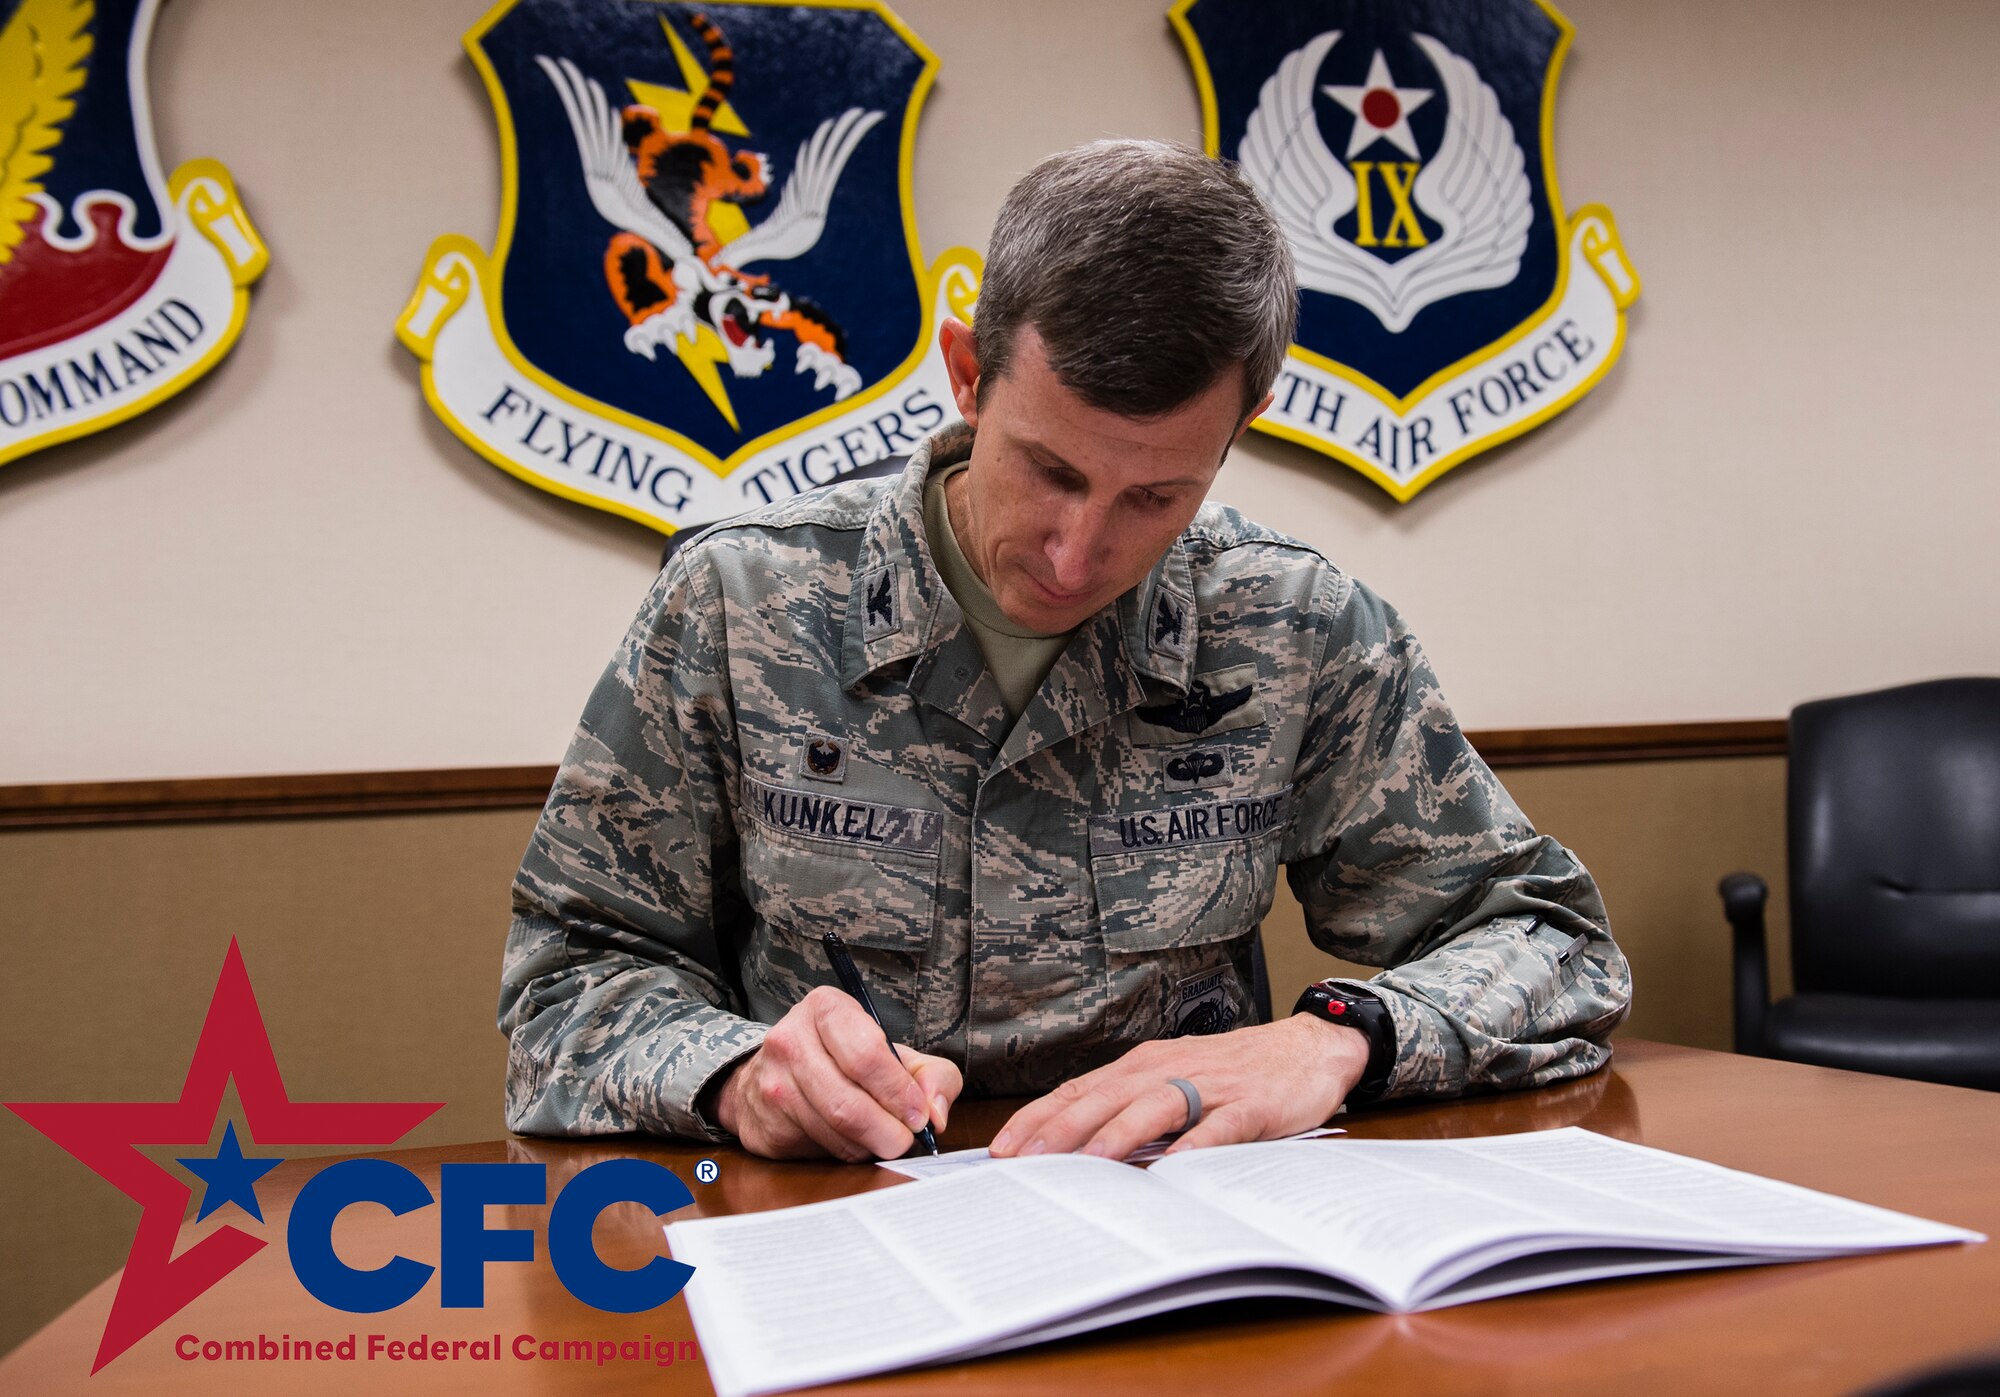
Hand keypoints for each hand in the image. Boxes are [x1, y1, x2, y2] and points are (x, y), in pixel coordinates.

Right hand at [714, 986, 961, 1160]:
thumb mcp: (893, 1051)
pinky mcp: (764, 1125)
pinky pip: (817, 1150)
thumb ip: (931, 1074)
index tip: (918, 1114)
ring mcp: (772, 1084)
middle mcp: (790, 1041)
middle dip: (888, 1131)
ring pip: (833, 1132)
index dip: (898, 1092)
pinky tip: (852, 1141)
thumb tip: (935, 1112)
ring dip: (869, 1145)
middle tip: (905, 1139)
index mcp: (826, 1008)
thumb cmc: (843, 1059)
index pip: (866, 1055)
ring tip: (881, 1138)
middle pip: (848, 1103)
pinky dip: (846, 1153)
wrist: (772, 1075)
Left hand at [989, 1014, 1370, 1159]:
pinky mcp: (1250, 1104)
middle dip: (1061, 1129)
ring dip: (1118, 1134)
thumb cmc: (1233, 1073)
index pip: (1078, 1091)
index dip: (1038, 1119)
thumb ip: (1130, 1110)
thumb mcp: (1174, 1082)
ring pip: (1154, 1106)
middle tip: (1025, 1162)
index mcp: (1143, 1065)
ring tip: (1088, 1162)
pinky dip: (1196, 1144)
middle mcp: (1167, 1068)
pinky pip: (1219, 1126)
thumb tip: (1075, 1150)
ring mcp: (1209, 1085)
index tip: (1002, 1150)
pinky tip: (1176, 1167)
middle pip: (1105, 1098)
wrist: (1307, 1049)